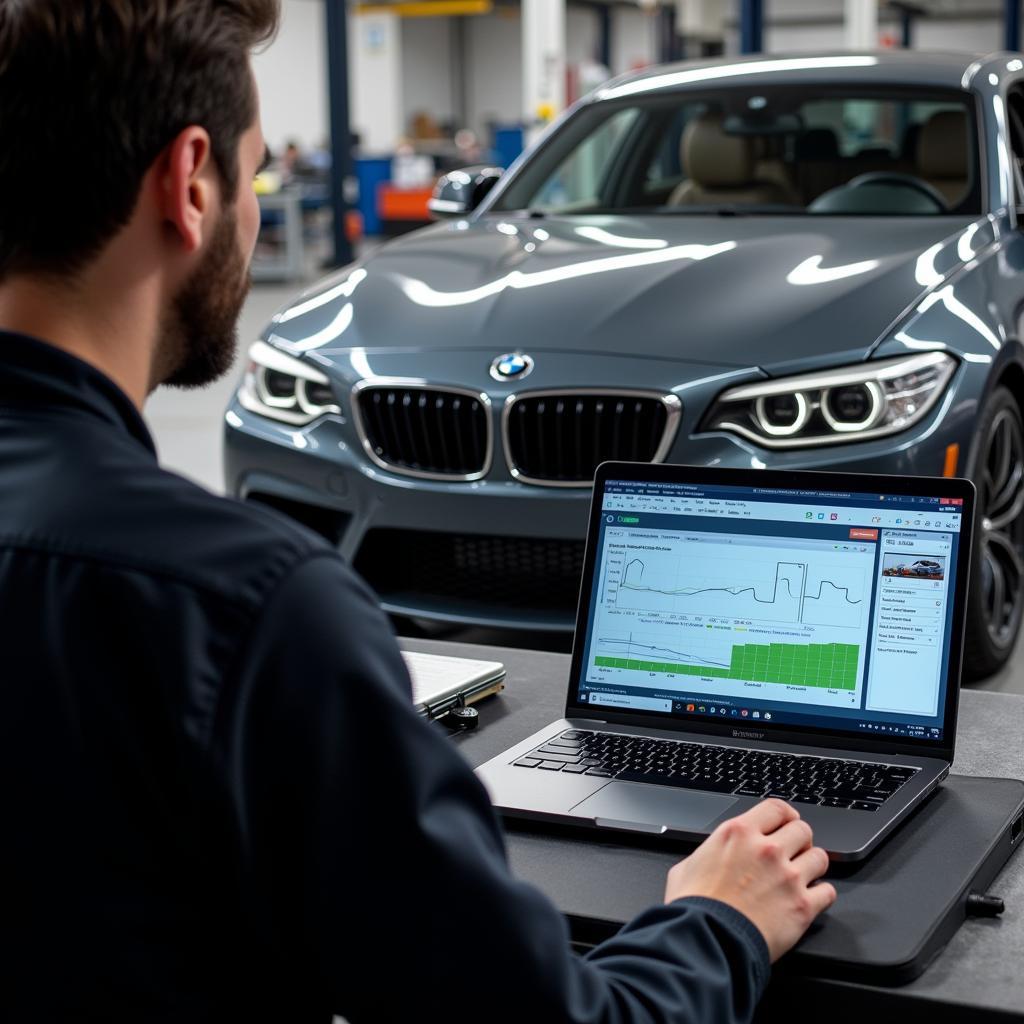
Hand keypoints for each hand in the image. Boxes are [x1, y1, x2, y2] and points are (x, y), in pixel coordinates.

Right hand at [663, 799, 835, 960]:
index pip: (776, 808)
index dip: (786, 814)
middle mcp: (767, 849)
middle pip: (803, 829)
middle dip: (800, 840)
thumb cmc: (694, 907)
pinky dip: (822, 894)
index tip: (787, 822)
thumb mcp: (687, 866)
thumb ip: (708, 855)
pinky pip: (827, 891)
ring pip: (820, 857)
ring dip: (813, 865)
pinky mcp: (802, 906)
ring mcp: (788, 877)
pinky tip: (812, 898)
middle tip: (795, 851)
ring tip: (805, 874)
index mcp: (739, 833)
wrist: (707, 940)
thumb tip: (710, 859)